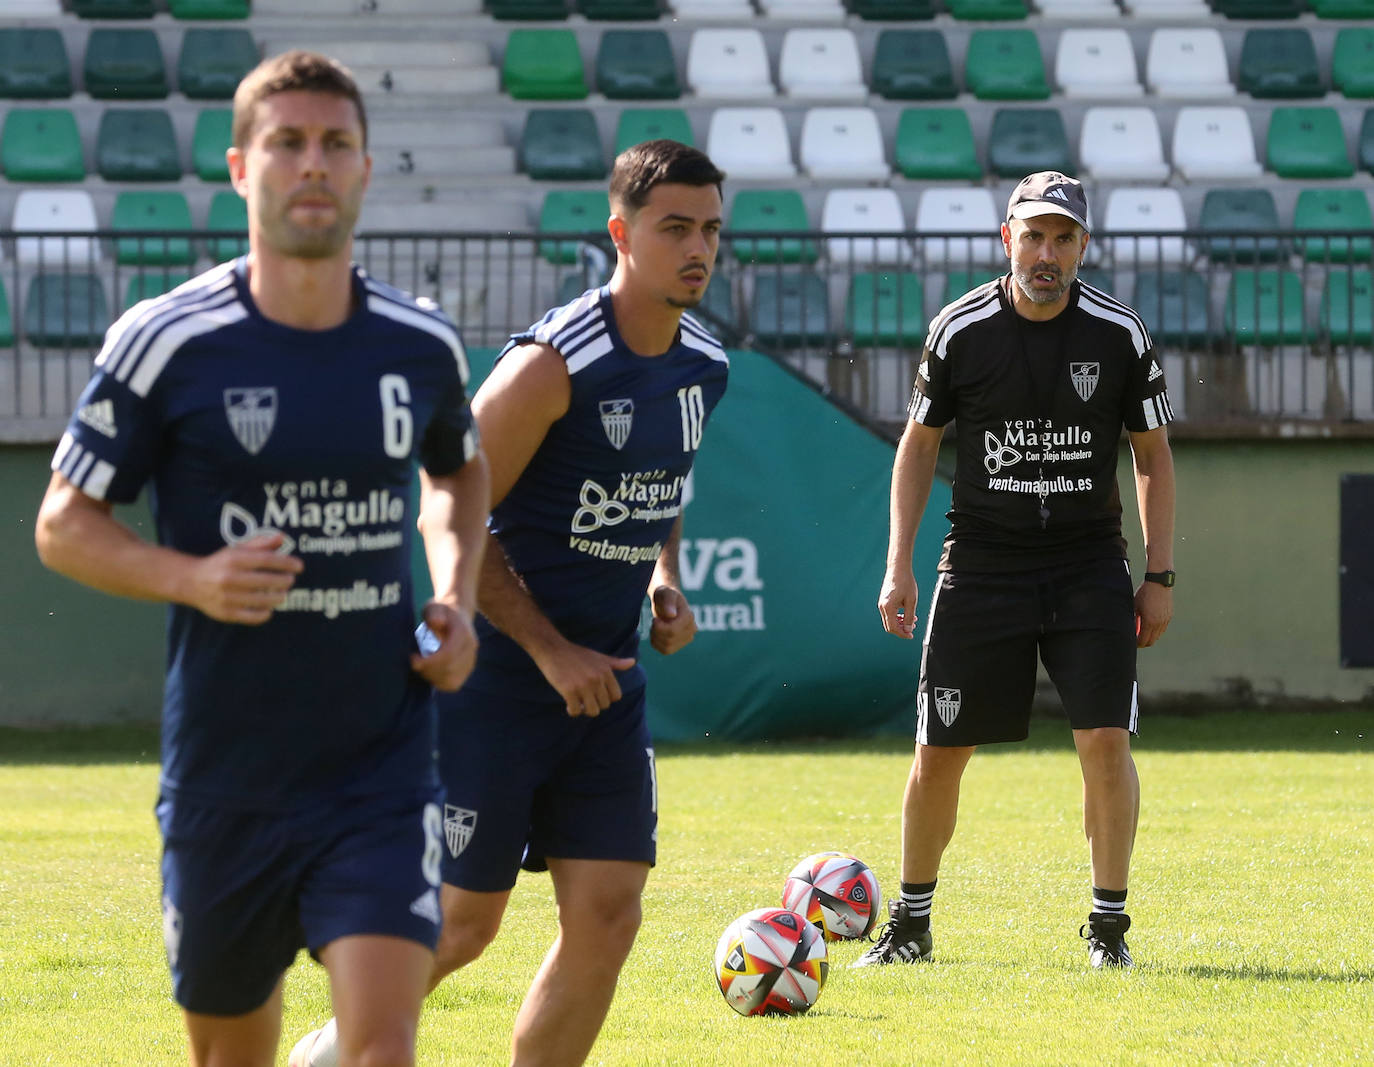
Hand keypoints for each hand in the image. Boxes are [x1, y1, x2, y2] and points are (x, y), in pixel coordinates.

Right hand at [187, 532, 302, 624]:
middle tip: (291, 580)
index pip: (266, 560)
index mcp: (233, 559)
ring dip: (278, 597)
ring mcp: (227, 597)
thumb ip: (260, 543)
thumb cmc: (220, 563)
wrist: (190, 582)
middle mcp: (229, 578)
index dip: (286, 563)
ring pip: (262, 600)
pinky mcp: (226, 613)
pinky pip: (252, 616)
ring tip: (283, 593)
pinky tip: (269, 607)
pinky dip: (265, 613)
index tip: (299, 566)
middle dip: (284, 581)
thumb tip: (282, 538)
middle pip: (266, 581)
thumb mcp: (236, 549)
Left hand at [411, 601, 478, 690]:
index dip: (430, 661)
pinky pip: (454, 684)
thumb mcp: (434, 607)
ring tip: (423, 667)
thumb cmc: (441, 611)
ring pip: (452, 680)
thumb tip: (436, 622)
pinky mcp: (467, 669)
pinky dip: (439, 682)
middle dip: (428, 670)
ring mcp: (471, 660)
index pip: (448, 654)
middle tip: (416, 662)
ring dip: (433, 678)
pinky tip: (430, 672)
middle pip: (449, 670)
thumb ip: (434, 614)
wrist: (458, 612)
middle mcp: (471, 648)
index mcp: (463, 633)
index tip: (414, 658)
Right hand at [532, 638, 635, 717]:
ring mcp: (583, 685)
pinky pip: (576, 711)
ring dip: (584, 710)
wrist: (553, 649)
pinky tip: (568, 704)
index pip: (616, 696)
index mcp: (606, 671)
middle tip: (584, 699)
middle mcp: (597, 679)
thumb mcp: (598, 657)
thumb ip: (616, 663)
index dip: (606, 698)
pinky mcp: (569, 690)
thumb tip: (633, 662)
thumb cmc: (576, 654)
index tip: (596, 695)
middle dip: (595, 704)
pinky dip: (572, 711)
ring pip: (592, 711)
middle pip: (604, 705)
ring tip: (577, 703)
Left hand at [648, 585, 695, 655]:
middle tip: (655, 621)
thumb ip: (668, 601)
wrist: (666, 602)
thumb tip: (671, 615)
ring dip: (656, 638)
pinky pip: (666, 651)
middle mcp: (692, 629)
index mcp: (689, 617)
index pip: (672, 631)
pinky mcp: (680, 645)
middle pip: (669, 639)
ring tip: (656, 627)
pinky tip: (657, 633)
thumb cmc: (665, 595)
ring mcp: (687, 638)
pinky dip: (657, 644)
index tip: (655, 619)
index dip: (658, 627)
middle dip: (657, 632)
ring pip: (668, 647)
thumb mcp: (664, 593)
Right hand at [877, 567, 918, 638]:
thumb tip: (908, 630)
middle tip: (912, 629)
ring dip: (900, 623)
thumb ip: (909, 617)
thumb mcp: (911, 601)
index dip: (902, 634)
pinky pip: (889, 613)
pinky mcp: (884, 600)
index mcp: (888, 608)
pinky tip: (906, 613)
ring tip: (913, 620)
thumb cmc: (906, 583)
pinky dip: (897, 616)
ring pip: (889, 620)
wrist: (898, 568)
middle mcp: (882, 607)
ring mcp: (882, 604)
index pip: (893, 627)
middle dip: (901, 629)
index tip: (911, 636)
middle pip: (890, 626)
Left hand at [1134, 581, 1172, 647]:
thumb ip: (1133, 619)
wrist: (1159, 583)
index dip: (1137, 644)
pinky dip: (1156, 631)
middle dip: (1143, 642)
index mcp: (1149, 622)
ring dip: (1150, 636)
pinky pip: (1163, 628)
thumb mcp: (1134, 606)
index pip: (1143, 640)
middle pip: (1151, 641)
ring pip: (1158, 635)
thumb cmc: (1143, 594)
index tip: (1132, 643)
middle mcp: (1159, 623)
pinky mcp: (1169, 616)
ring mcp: (1165, 620)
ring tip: (1142, 633)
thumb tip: (1130, 629)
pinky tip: (1150, 626)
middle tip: (1136, 640)